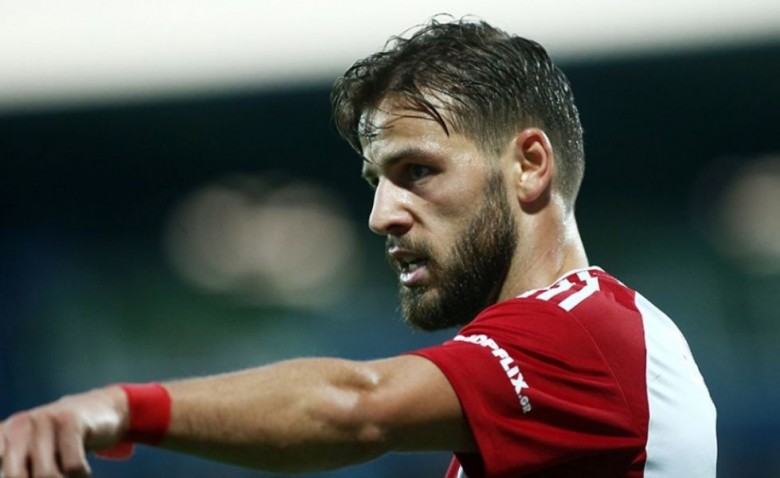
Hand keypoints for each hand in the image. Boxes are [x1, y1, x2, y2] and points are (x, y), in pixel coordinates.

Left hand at [0, 386, 127, 477]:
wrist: (96, 410)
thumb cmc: (58, 442)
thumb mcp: (29, 455)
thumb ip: (16, 470)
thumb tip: (17, 477)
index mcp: (3, 434)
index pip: (0, 466)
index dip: (11, 475)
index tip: (29, 472)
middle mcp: (18, 424)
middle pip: (15, 476)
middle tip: (54, 477)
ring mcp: (46, 419)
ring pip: (46, 474)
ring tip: (67, 475)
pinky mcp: (71, 420)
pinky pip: (73, 465)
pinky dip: (80, 474)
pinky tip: (82, 469)